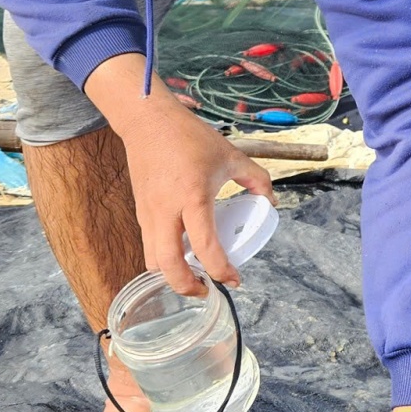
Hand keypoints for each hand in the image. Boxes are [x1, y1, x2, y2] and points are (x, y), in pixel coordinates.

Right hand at [86, 52, 272, 295]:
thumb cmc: (189, 137)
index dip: (221, 270)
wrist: (147, 121)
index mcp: (193, 197)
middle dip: (187, 287)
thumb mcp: (230, 155)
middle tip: (207, 290)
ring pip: (152, 261)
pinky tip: (181, 255)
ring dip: (171, 277)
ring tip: (194, 277)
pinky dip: (163, 259)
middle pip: (167, 265)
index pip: (204, 246)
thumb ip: (256, 179)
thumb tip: (270, 202)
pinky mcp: (140, 212)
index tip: (235, 280)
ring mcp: (148, 213)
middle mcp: (166, 210)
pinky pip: (148, 245)